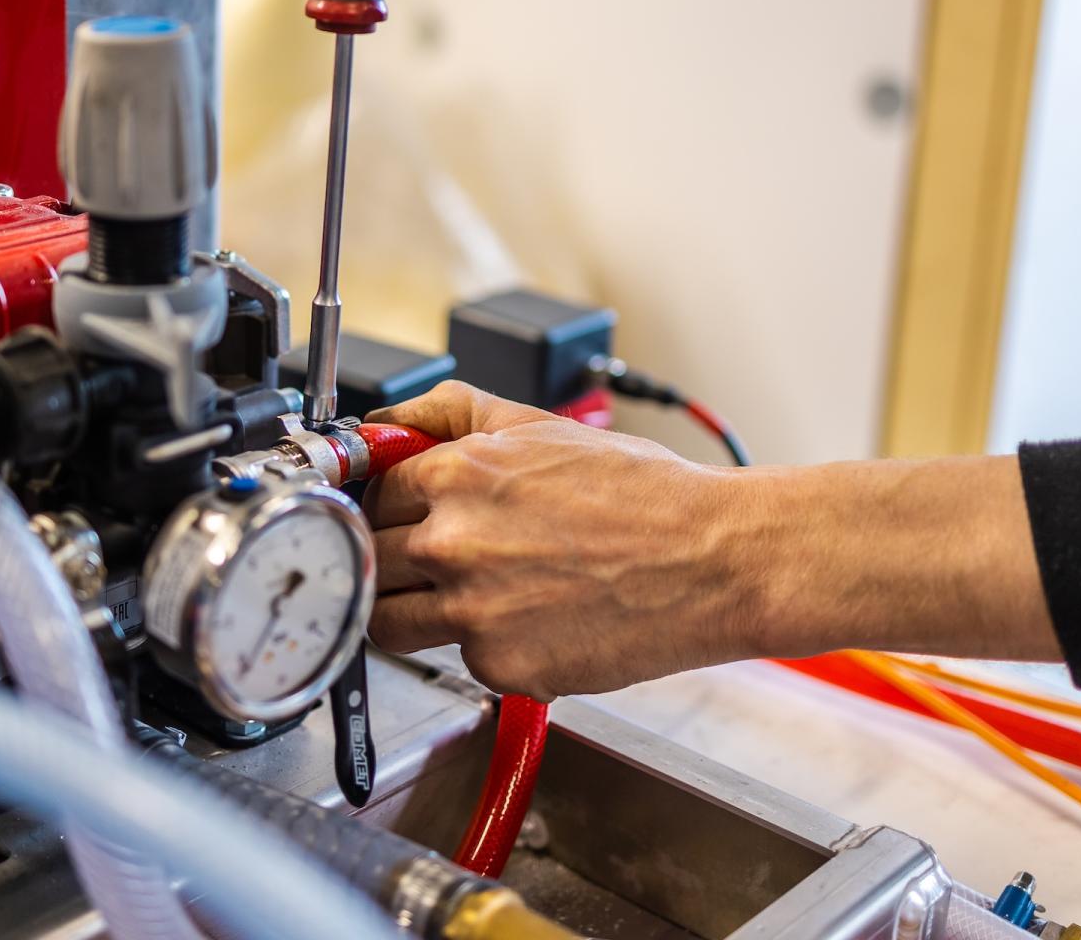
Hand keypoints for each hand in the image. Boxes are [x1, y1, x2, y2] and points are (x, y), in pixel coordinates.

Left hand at [362, 382, 759, 700]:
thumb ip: (451, 414)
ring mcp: (470, 611)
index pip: (369, 496)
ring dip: (417, 613)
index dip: (388, 506)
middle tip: (442, 560)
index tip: (403, 517)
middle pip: (367, 560)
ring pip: (390, 622)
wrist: (713, 560)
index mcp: (453, 477)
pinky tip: (534, 621)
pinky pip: (460, 659)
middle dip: (396, 560)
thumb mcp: (538, 426)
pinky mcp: (499, 666)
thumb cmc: (643, 495)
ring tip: (474, 596)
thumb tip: (389, 420)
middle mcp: (450, 544)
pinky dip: (487, 646)